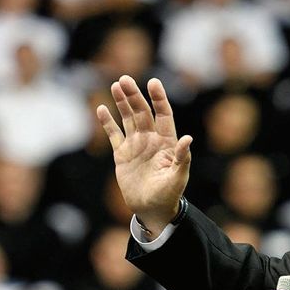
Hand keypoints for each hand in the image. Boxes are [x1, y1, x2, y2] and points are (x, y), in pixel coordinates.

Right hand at [96, 75, 191, 236]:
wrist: (152, 210)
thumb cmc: (169, 195)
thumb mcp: (178, 178)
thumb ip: (182, 159)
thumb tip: (188, 138)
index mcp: (166, 142)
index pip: (163, 114)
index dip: (158, 98)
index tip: (153, 82)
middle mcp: (151, 139)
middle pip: (142, 112)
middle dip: (134, 96)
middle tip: (124, 80)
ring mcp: (136, 145)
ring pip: (128, 119)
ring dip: (122, 103)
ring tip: (116, 86)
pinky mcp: (122, 154)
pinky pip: (114, 134)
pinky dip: (107, 122)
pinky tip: (101, 108)